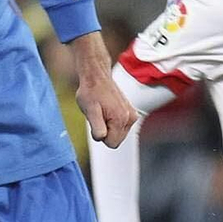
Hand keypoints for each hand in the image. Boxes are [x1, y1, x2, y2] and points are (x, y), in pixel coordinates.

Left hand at [69, 32, 138, 147]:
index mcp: (121, 119)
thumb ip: (97, 127)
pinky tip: (108, 111)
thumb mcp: (89, 111)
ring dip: (109, 127)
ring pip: (118, 135)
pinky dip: (113, 122)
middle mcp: (131, 118)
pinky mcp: (132, 113)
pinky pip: (121, 128)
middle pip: (116, 141)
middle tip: (99, 116)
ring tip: (102, 112)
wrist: (97, 77)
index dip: (100, 136)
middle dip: (106, 132)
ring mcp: (133, 116)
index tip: (96, 121)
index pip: (111, 144)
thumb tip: (103, 138)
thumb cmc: (91, 92)